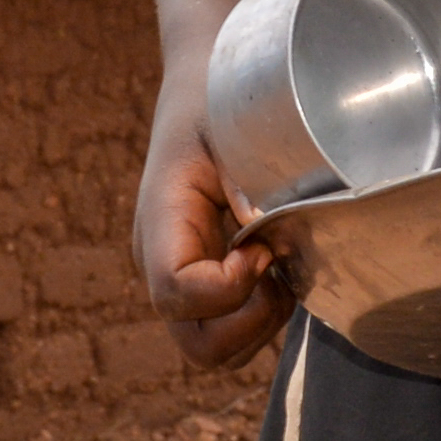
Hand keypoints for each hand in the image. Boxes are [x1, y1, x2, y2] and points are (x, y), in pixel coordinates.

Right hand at [134, 85, 292, 366]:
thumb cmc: (218, 103)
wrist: (200, 90)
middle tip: (279, 271)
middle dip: (250, 323)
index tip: (264, 247)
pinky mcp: (198, 283)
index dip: (229, 287)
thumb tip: (267, 231)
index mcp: (160, 220)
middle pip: (194, 342)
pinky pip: (223, 332)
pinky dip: (258, 319)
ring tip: (281, 272)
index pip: (175, 291)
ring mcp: (176, 277)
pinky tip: (277, 271)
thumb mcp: (232, 124)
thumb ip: (248, 176)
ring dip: (258, 326)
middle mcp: (158, 260)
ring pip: (211, 350)